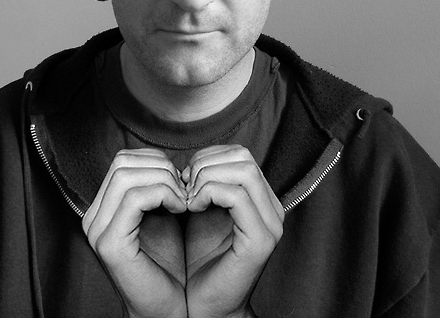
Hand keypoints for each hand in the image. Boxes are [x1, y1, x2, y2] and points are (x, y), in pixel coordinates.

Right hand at [82, 148, 187, 317]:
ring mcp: (98, 231)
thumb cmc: (170, 262)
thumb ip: (154, 185)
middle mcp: (93, 217)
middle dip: (160, 167)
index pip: (122, 159)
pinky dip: (163, 194)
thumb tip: (165, 160)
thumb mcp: (160, 213)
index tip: (179, 179)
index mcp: (102, 208)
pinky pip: (135, 198)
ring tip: (183, 200)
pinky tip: (180, 208)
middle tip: (184, 188)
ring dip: (164, 180)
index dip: (155, 160)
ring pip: (126, 175)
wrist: (173, 307)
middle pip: (122, 161)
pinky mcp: (111, 245)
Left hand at [182, 145, 283, 317]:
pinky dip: (208, 193)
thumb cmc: (199, 260)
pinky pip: (237, 196)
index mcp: (261, 200)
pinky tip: (192, 208)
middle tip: (184, 186)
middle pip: (243, 156)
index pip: (240, 153)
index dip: (208, 156)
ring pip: (242, 170)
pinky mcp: (261, 241)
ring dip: (205, 177)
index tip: (185, 177)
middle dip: (205, 163)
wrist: (202, 307)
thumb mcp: (202, 210)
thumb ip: (206, 183)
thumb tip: (194, 160)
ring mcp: (270, 225)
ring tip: (188, 198)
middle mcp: (272, 209)